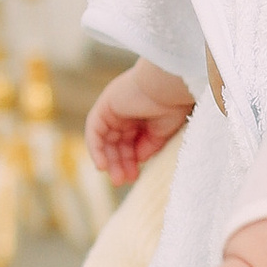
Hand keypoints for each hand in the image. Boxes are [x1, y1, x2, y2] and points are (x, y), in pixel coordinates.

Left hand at [87, 57, 194, 183]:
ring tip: (117, 179)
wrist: (168, 86)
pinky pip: (94, 132)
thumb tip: (138, 160)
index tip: (135, 176)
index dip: (131, 161)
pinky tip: (102, 165)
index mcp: (141, 115)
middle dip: (120, 163)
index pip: (130, 142)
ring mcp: (113, 109)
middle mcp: (125, 112)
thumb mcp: (162, 132)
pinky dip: (96, 149)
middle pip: (117, 142)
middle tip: (122, 181)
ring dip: (109, 160)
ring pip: (106, 140)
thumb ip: (148, 146)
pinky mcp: (104, 107)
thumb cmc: (172, 104)